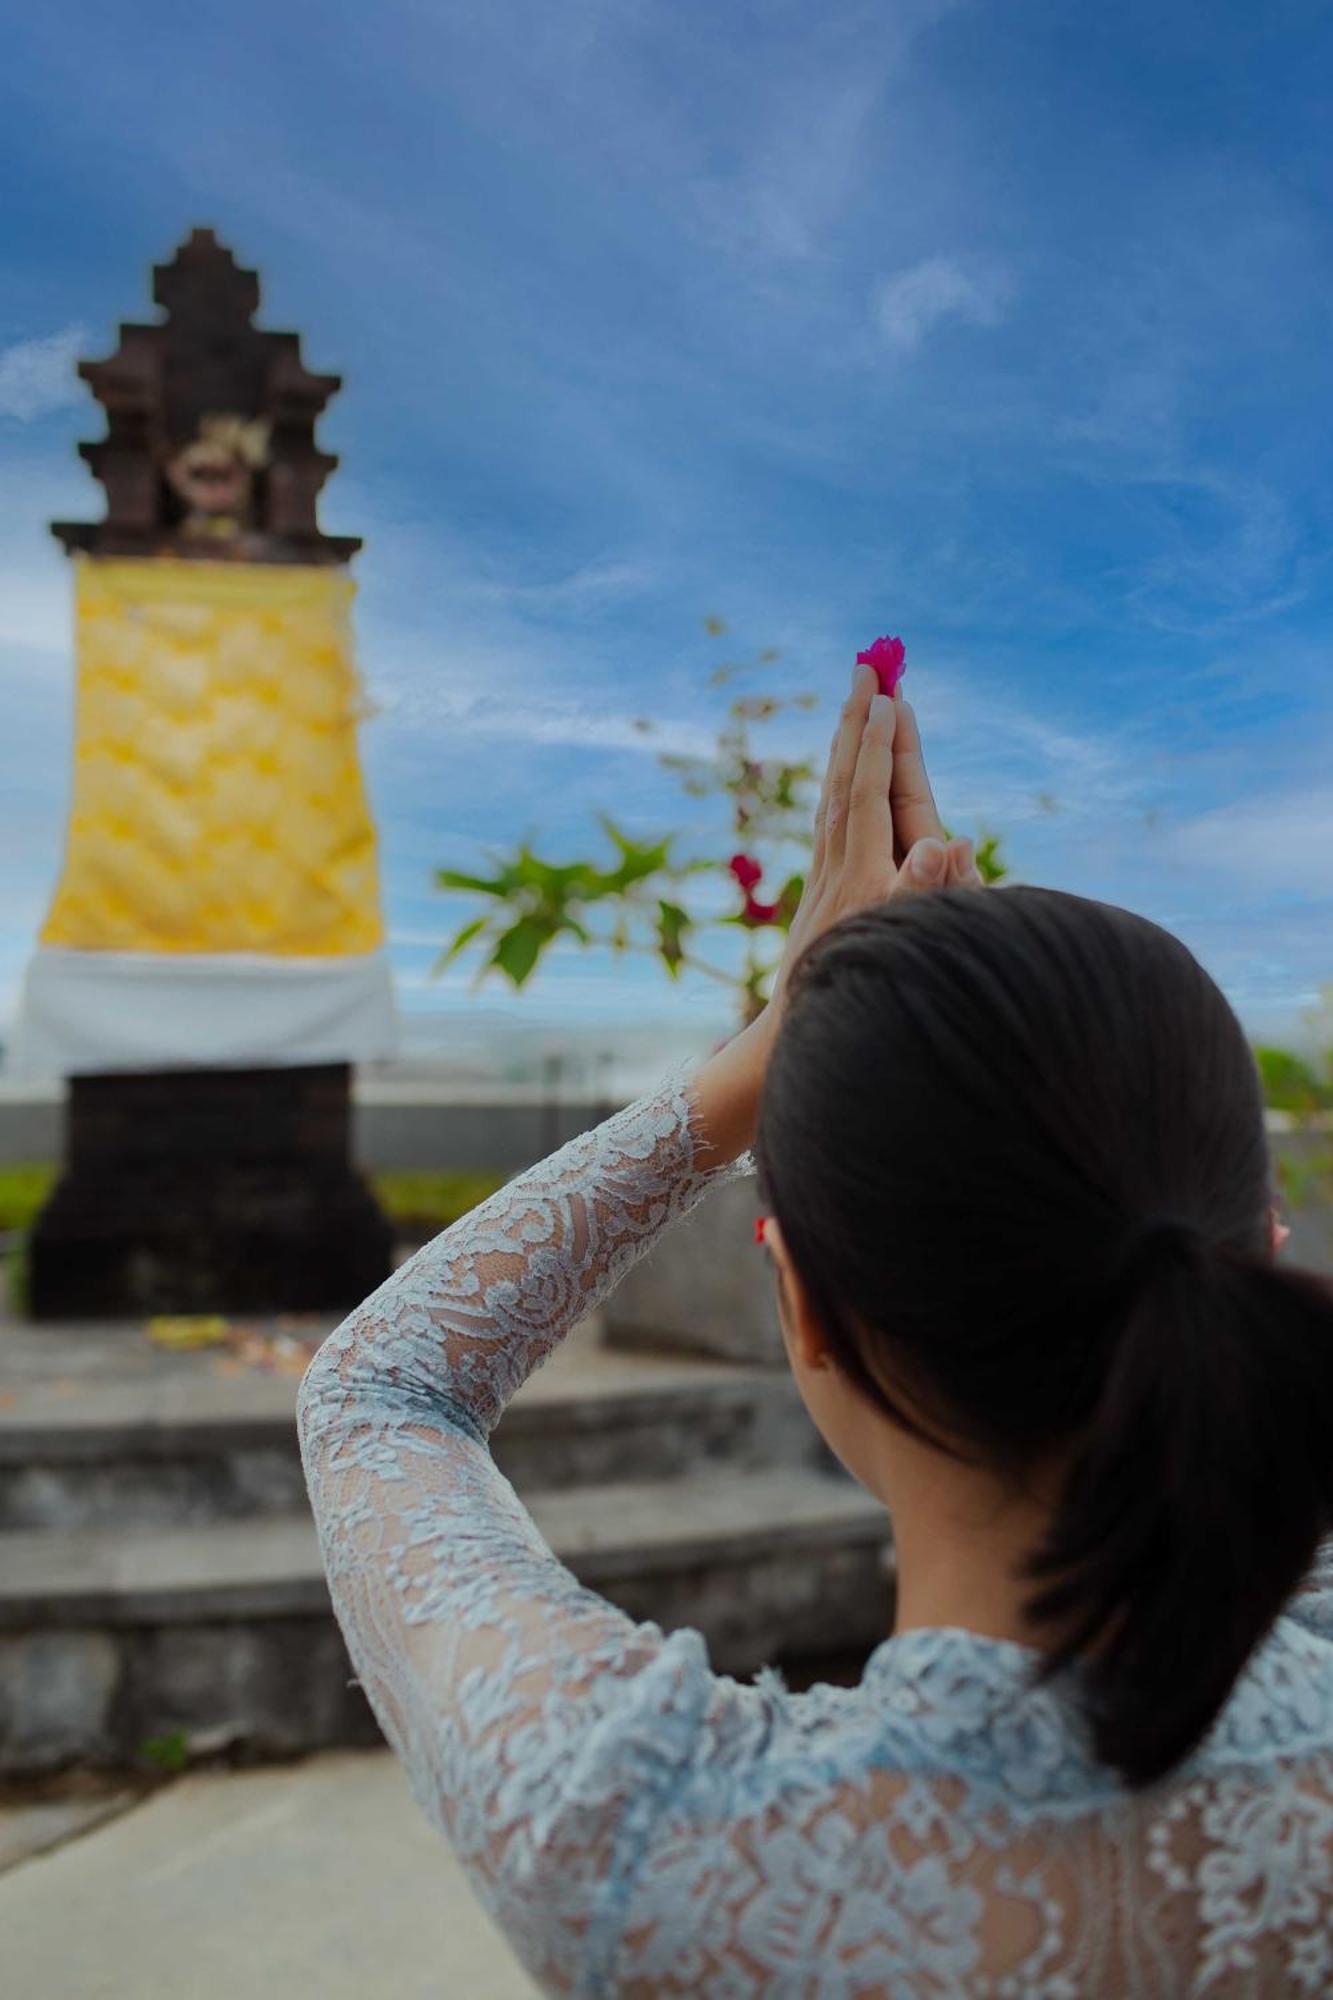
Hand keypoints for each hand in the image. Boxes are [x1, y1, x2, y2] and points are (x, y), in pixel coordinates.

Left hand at [766, 663, 979, 1028]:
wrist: (800, 1043)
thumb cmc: (865, 996)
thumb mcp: (905, 945)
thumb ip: (928, 891)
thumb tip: (951, 838)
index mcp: (862, 878)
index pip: (869, 795)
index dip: (879, 746)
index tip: (888, 696)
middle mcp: (837, 872)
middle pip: (843, 783)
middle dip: (856, 725)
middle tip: (865, 668)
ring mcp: (824, 882)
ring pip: (831, 799)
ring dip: (844, 748)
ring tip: (854, 704)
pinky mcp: (820, 895)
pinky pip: (827, 825)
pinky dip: (837, 787)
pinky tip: (839, 778)